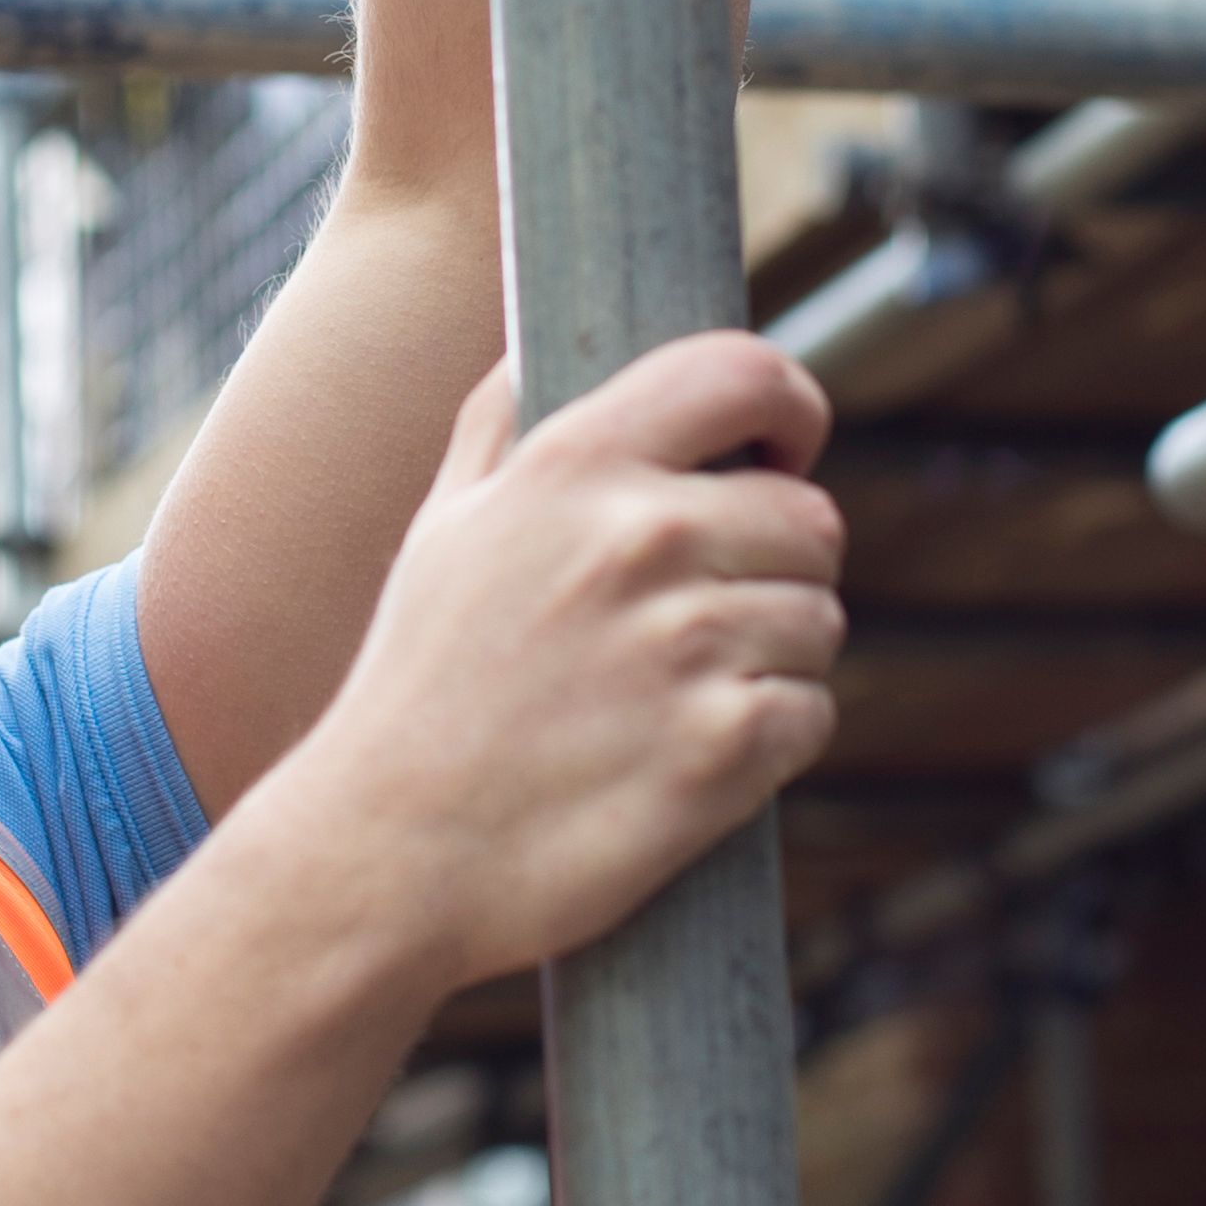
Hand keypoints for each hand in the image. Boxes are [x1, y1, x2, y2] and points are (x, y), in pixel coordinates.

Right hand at [268, 335, 845, 993]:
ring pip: (818, 620)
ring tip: (677, 699)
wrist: (387, 856)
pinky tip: (691, 759)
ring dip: (774, 660)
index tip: (781, 449)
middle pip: (810, 518)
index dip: (789, 407)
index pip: (744, 373)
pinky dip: (772, 742)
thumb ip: (502, 425)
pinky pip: (813, 712)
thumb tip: (539, 349)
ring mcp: (689, 644)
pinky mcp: (726, 746)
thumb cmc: (417, 690)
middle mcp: (641, 538)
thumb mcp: (442, 531)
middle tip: (704, 623)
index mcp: (573, 465)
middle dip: (777, 568)